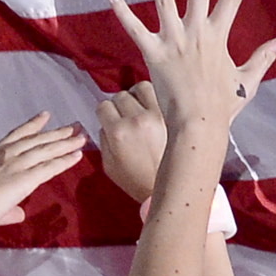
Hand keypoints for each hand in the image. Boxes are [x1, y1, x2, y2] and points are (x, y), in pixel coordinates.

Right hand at [0, 111, 89, 237]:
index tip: (45, 116)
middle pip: (35, 140)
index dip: (32, 126)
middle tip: (74, 125)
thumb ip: (6, 206)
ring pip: (45, 150)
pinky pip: (49, 167)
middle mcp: (3, 156)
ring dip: (65, 143)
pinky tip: (77, 155)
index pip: (15, 136)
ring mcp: (14, 165)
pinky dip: (65, 160)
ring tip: (81, 136)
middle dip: (56, 133)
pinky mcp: (24, 179)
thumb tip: (18, 212)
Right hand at [95, 80, 165, 202]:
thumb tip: (105, 121)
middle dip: (118, 106)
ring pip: (140, 88)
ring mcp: (157, 115)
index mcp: (118, 132)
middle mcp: (137, 119)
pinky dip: (153, 97)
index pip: (103, 105)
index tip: (108, 119)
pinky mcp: (172, 115)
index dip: (104, 113)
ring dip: (135, 96)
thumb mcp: (108, 164)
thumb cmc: (136, 180)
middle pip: (120, 96)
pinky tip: (151, 109)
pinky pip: (159, 93)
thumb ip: (103, 139)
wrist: (165, 187)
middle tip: (123, 117)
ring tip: (137, 109)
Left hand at [108, 0, 275, 137]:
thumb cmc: (223, 106)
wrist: (198, 125)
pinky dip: (122, 12)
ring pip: (164, 0)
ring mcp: (173, 41)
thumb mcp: (247, 80)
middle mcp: (195, 32)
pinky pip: (134, 29)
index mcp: (218, 36)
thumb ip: (264, 56)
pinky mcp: (152, 53)